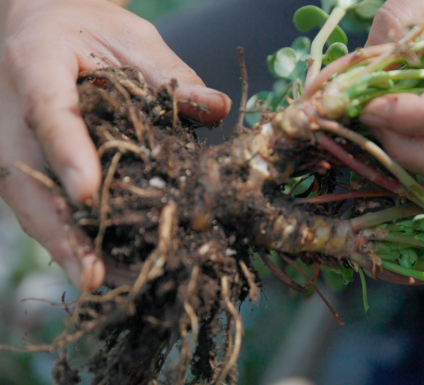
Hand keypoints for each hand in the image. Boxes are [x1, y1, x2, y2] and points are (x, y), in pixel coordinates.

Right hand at [0, 0, 230, 289]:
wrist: (48, 25)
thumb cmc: (92, 29)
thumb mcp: (134, 40)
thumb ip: (171, 75)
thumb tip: (217, 107)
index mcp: (37, 62)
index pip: (50, 111)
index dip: (68, 154)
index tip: (89, 196)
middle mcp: (11, 107)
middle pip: (23, 172)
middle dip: (57, 227)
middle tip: (93, 272)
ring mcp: (10, 137)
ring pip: (25, 196)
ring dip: (60, 242)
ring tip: (99, 280)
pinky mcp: (22, 159)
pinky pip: (36, 200)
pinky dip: (64, 233)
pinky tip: (96, 261)